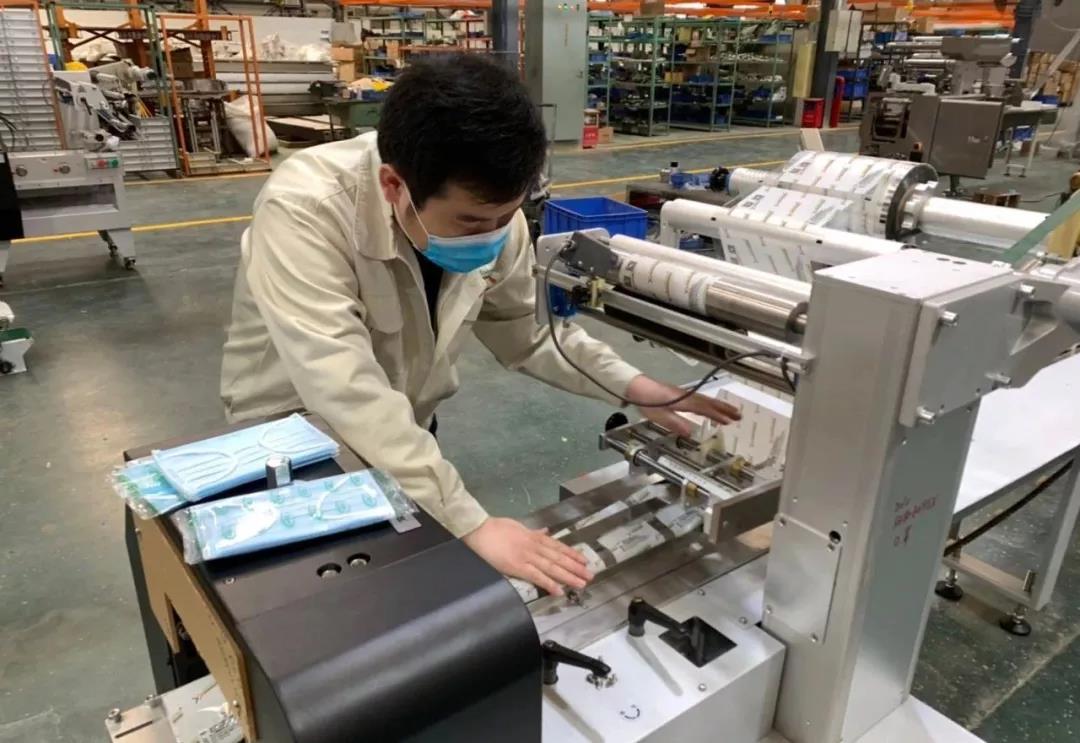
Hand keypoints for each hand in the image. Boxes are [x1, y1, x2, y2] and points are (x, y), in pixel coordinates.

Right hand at [462, 516, 592, 595]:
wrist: (478, 530)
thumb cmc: (495, 527)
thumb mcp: (518, 526)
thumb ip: (533, 531)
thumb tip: (545, 531)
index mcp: (534, 536)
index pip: (557, 546)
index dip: (571, 553)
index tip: (583, 560)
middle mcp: (534, 546)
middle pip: (558, 558)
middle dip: (575, 567)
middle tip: (590, 574)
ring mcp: (527, 557)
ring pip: (552, 567)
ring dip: (568, 576)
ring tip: (581, 583)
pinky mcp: (517, 567)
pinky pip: (536, 576)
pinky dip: (549, 583)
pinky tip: (559, 590)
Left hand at [626, 374, 740, 437]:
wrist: (637, 387)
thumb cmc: (647, 402)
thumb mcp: (659, 416)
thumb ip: (675, 424)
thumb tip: (690, 432)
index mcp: (684, 402)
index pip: (705, 409)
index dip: (718, 415)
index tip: (730, 421)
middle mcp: (687, 397)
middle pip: (709, 403)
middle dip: (724, 409)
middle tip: (739, 415)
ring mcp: (684, 394)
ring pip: (705, 400)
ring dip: (719, 406)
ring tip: (730, 412)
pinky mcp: (680, 394)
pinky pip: (700, 399)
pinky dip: (709, 404)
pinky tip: (709, 408)